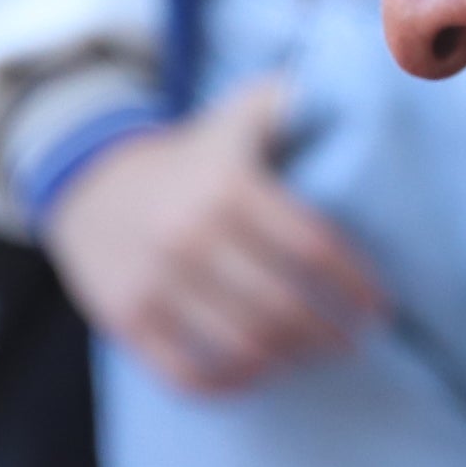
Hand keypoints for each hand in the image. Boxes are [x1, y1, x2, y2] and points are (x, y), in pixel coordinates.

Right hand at [42, 79, 389, 393]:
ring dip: (291, 360)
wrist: (85, 182)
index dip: (355, 283)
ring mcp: (154, 283)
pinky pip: (188, 375)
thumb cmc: (189, 158)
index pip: (311, 247)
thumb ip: (295, 101)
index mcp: (227, 187)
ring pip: (243, 347)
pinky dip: (233, 385)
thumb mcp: (238, 115)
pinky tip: (259, 374)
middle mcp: (189, 237)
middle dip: (331, 332)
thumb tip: (371, 81)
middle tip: (352, 339)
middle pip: (282, 306)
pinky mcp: (126, 320)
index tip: (380, 307)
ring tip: (312, 355)